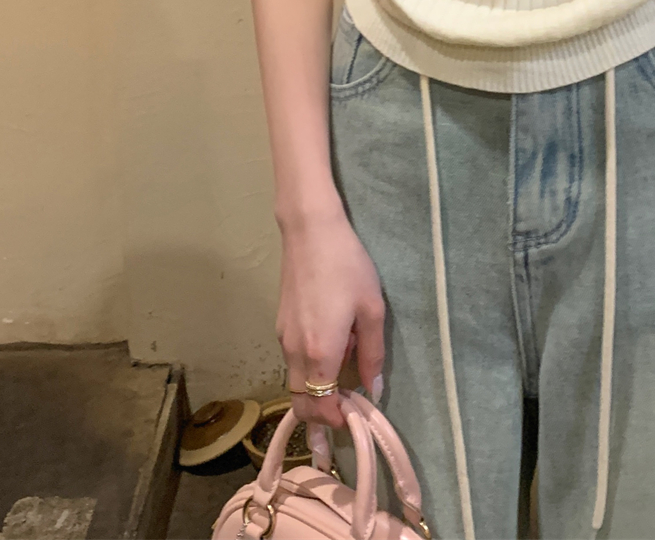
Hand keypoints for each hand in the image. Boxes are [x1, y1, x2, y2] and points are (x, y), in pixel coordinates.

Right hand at [276, 207, 384, 436]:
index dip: (337, 420)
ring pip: (296, 382)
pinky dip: (310, 370)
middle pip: (302, 402)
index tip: (356, 420)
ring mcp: (283, 338)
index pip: (321, 406)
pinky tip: (334, 349)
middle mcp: (295, 352)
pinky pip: (294, 361)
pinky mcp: (281, 325)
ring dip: (317, 392)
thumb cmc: (348, 267)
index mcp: (320, 353)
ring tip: (345, 380)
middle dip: (321, 417)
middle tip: (347, 417)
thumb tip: (373, 390)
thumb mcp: (372, 309)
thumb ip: (372, 353)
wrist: (311, 232)